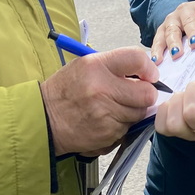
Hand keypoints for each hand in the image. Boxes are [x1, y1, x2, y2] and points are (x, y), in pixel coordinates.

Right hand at [40, 46, 159, 155]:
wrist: (45, 119)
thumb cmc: (66, 90)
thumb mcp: (85, 66)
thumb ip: (115, 66)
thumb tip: (147, 73)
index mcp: (95, 67)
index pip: (136, 59)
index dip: (148, 68)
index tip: (149, 75)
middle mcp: (101, 90)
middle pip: (146, 93)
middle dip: (145, 95)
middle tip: (134, 95)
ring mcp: (105, 115)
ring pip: (139, 113)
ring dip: (132, 111)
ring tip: (112, 107)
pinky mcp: (107, 134)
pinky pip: (128, 129)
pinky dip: (121, 125)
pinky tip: (105, 121)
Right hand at [152, 0, 194, 62]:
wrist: (182, 18)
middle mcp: (184, 12)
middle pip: (188, 21)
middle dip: (192, 32)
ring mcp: (170, 21)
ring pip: (171, 31)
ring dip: (174, 43)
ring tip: (177, 54)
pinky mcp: (160, 32)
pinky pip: (157, 41)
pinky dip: (157, 51)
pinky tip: (158, 60)